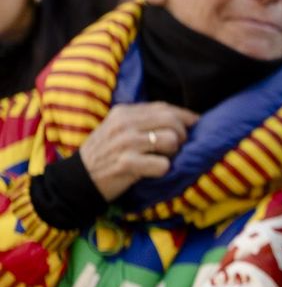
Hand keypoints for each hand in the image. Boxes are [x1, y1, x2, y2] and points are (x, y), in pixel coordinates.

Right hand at [76, 103, 198, 202]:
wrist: (79, 178)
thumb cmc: (106, 154)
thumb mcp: (118, 129)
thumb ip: (143, 121)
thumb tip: (183, 119)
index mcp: (124, 112)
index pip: (164, 108)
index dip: (185, 116)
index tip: (196, 124)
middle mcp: (124, 124)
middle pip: (172, 122)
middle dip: (182, 136)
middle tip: (175, 148)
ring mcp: (125, 143)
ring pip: (171, 141)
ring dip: (173, 154)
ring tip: (161, 159)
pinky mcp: (127, 164)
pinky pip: (163, 165)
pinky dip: (163, 170)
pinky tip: (152, 172)